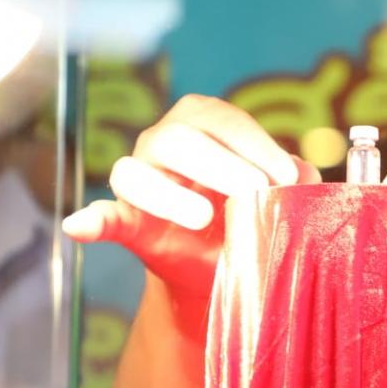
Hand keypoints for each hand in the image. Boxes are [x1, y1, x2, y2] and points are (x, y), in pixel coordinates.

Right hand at [61, 94, 319, 296]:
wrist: (226, 268)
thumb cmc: (253, 217)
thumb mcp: (279, 198)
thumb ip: (293, 184)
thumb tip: (306, 174)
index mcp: (203, 124)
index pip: (221, 119)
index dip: (255, 143)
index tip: (286, 176)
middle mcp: (164, 142)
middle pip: (178, 139)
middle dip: (221, 164)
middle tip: (256, 191)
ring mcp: (139, 179)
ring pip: (136, 172)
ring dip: (170, 195)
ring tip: (204, 218)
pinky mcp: (126, 221)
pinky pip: (104, 216)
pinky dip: (91, 220)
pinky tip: (80, 226)